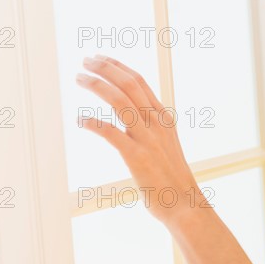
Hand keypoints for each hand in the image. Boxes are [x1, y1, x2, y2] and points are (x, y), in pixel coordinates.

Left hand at [76, 54, 204, 225]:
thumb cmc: (172, 179)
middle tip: (86, 59)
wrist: (184, 205)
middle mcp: (157, 123)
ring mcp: (148, 138)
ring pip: (119, 101)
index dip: (118, 67)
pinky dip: (92, 123)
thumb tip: (134, 121)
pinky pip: (110, 133)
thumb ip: (152, 130)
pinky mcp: (136, 156)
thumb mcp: (167, 145)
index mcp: (164, 118)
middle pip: (128, 84)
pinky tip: (80, 120)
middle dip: (105, 67)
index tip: (102, 59)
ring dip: (96, 85)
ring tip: (79, 78)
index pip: (140, 82)